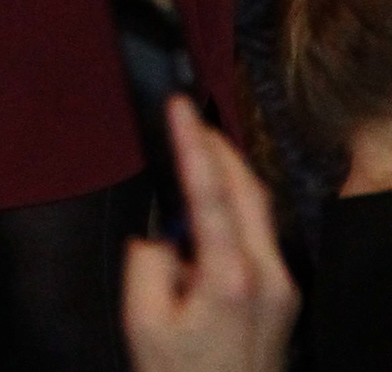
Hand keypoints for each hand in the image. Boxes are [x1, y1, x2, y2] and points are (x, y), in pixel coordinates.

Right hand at [121, 97, 296, 371]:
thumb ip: (148, 261)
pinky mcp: (282, 300)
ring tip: (197, 148)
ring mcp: (282, 289)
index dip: (191, 143)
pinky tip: (213, 202)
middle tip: (188, 116)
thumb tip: (164, 237)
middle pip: (248, 189)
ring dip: (229, 173)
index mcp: (230, 277)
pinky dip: (236, 204)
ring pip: (258, 208)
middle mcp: (267, 276)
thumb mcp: (143, 320)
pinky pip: (260, 233)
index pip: (210, 192)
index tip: (178, 105)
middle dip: (218, 146)